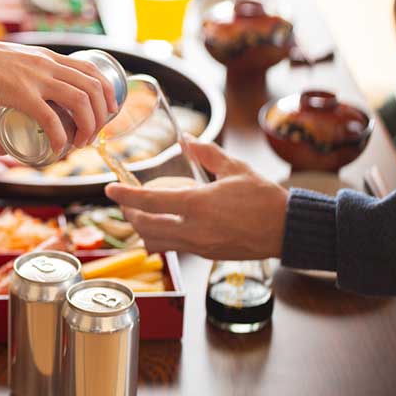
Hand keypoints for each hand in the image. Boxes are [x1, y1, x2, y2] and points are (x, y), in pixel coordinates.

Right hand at [0, 36, 116, 151]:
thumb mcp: (14, 60)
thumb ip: (29, 70)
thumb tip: (40, 88)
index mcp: (48, 56)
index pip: (91, 69)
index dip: (107, 92)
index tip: (108, 110)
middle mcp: (48, 64)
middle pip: (93, 88)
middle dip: (102, 115)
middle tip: (94, 135)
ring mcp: (36, 78)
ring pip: (80, 102)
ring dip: (87, 127)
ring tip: (79, 144)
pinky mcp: (21, 94)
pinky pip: (51, 120)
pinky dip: (60, 137)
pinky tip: (58, 149)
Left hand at [104, 137, 287, 259]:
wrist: (287, 230)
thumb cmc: (264, 197)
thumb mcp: (235, 168)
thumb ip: (206, 154)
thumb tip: (187, 140)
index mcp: (197, 205)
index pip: (149, 202)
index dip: (125, 196)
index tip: (108, 189)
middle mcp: (193, 229)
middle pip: (145, 227)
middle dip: (130, 214)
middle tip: (124, 202)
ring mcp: (198, 245)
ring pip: (156, 242)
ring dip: (143, 229)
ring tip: (141, 214)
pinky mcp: (205, 254)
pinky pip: (173, 248)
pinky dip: (161, 237)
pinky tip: (166, 225)